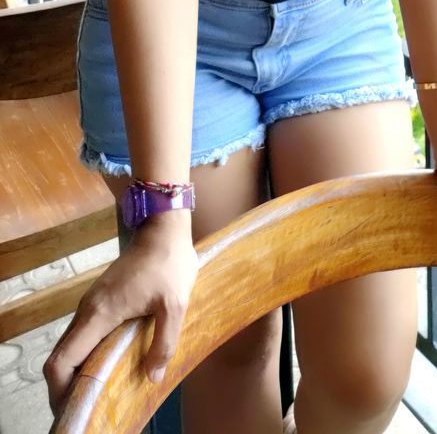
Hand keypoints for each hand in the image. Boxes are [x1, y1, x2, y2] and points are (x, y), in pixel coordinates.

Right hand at [43, 214, 197, 415]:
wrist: (163, 228)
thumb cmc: (169, 264)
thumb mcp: (175, 305)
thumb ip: (164, 342)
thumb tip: (152, 377)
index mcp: (99, 314)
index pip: (61, 361)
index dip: (60, 391)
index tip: (76, 409)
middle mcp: (87, 311)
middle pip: (60, 358)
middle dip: (67, 387)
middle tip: (88, 408)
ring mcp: (91, 303)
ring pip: (70, 346)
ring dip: (77, 371)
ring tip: (98, 393)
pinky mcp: (99, 299)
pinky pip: (83, 335)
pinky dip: (85, 356)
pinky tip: (107, 366)